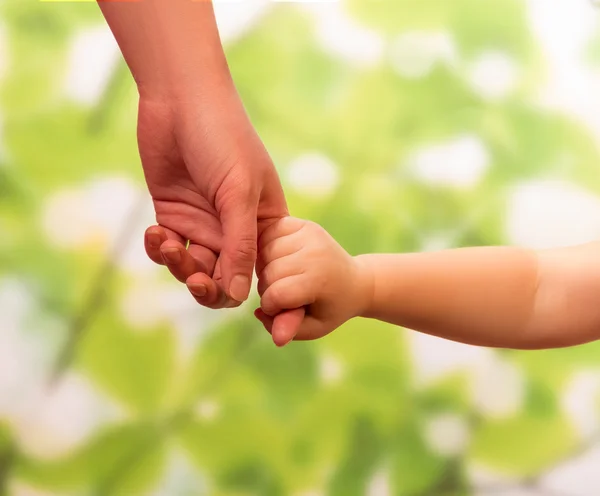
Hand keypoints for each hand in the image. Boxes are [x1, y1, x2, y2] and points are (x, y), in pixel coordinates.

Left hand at [138, 89, 287, 307]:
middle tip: (195, 280)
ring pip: (192, 266)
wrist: (181, 98)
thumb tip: (241, 297)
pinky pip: (166, 247)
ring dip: (178, 264)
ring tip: (166, 242)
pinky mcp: (174, 213)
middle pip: (222, 277)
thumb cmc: (223, 138)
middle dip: (206, 284)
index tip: (219, 288)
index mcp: (263, 224)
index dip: (240, 289)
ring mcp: (203, 221)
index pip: (256, 272)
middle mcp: (234, 228)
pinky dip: (158, 248)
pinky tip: (154, 232)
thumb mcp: (238, 194)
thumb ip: (240, 247)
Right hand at [254, 217, 372, 345]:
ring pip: (262, 252)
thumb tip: (261, 318)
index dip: (272, 308)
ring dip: (264, 269)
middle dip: (267, 289)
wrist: (354, 282)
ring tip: (281, 278)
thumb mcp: (313, 327)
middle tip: (284, 295)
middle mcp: (315, 252)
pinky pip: (266, 234)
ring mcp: (308, 233)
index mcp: (320, 279)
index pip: (276, 294)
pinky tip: (277, 260)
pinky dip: (265, 249)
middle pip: (267, 274)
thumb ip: (288, 329)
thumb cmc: (330, 308)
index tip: (282, 311)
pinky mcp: (301, 223)